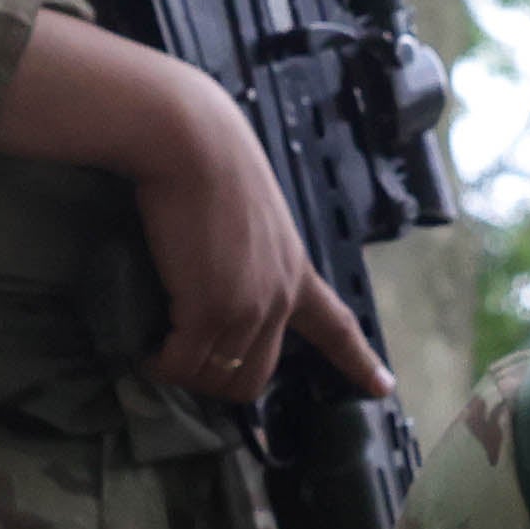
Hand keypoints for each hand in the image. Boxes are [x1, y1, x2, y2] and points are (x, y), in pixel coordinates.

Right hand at [0, 13, 376, 408]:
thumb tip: (210, 284)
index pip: (337, 325)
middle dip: (216, 381)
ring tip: (158, 347)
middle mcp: (279, 296)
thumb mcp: (249, 216)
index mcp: (295, 269)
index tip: (383, 387)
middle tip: (179, 358)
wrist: (193, 141)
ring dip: (183, 372)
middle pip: (255, 376)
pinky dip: (160, 365)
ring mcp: (248, 306)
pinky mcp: (209, 309)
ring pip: (217, 377)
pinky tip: (146, 350)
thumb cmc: (211, 163)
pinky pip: (181, 365)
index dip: (358, 360)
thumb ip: (244, 256)